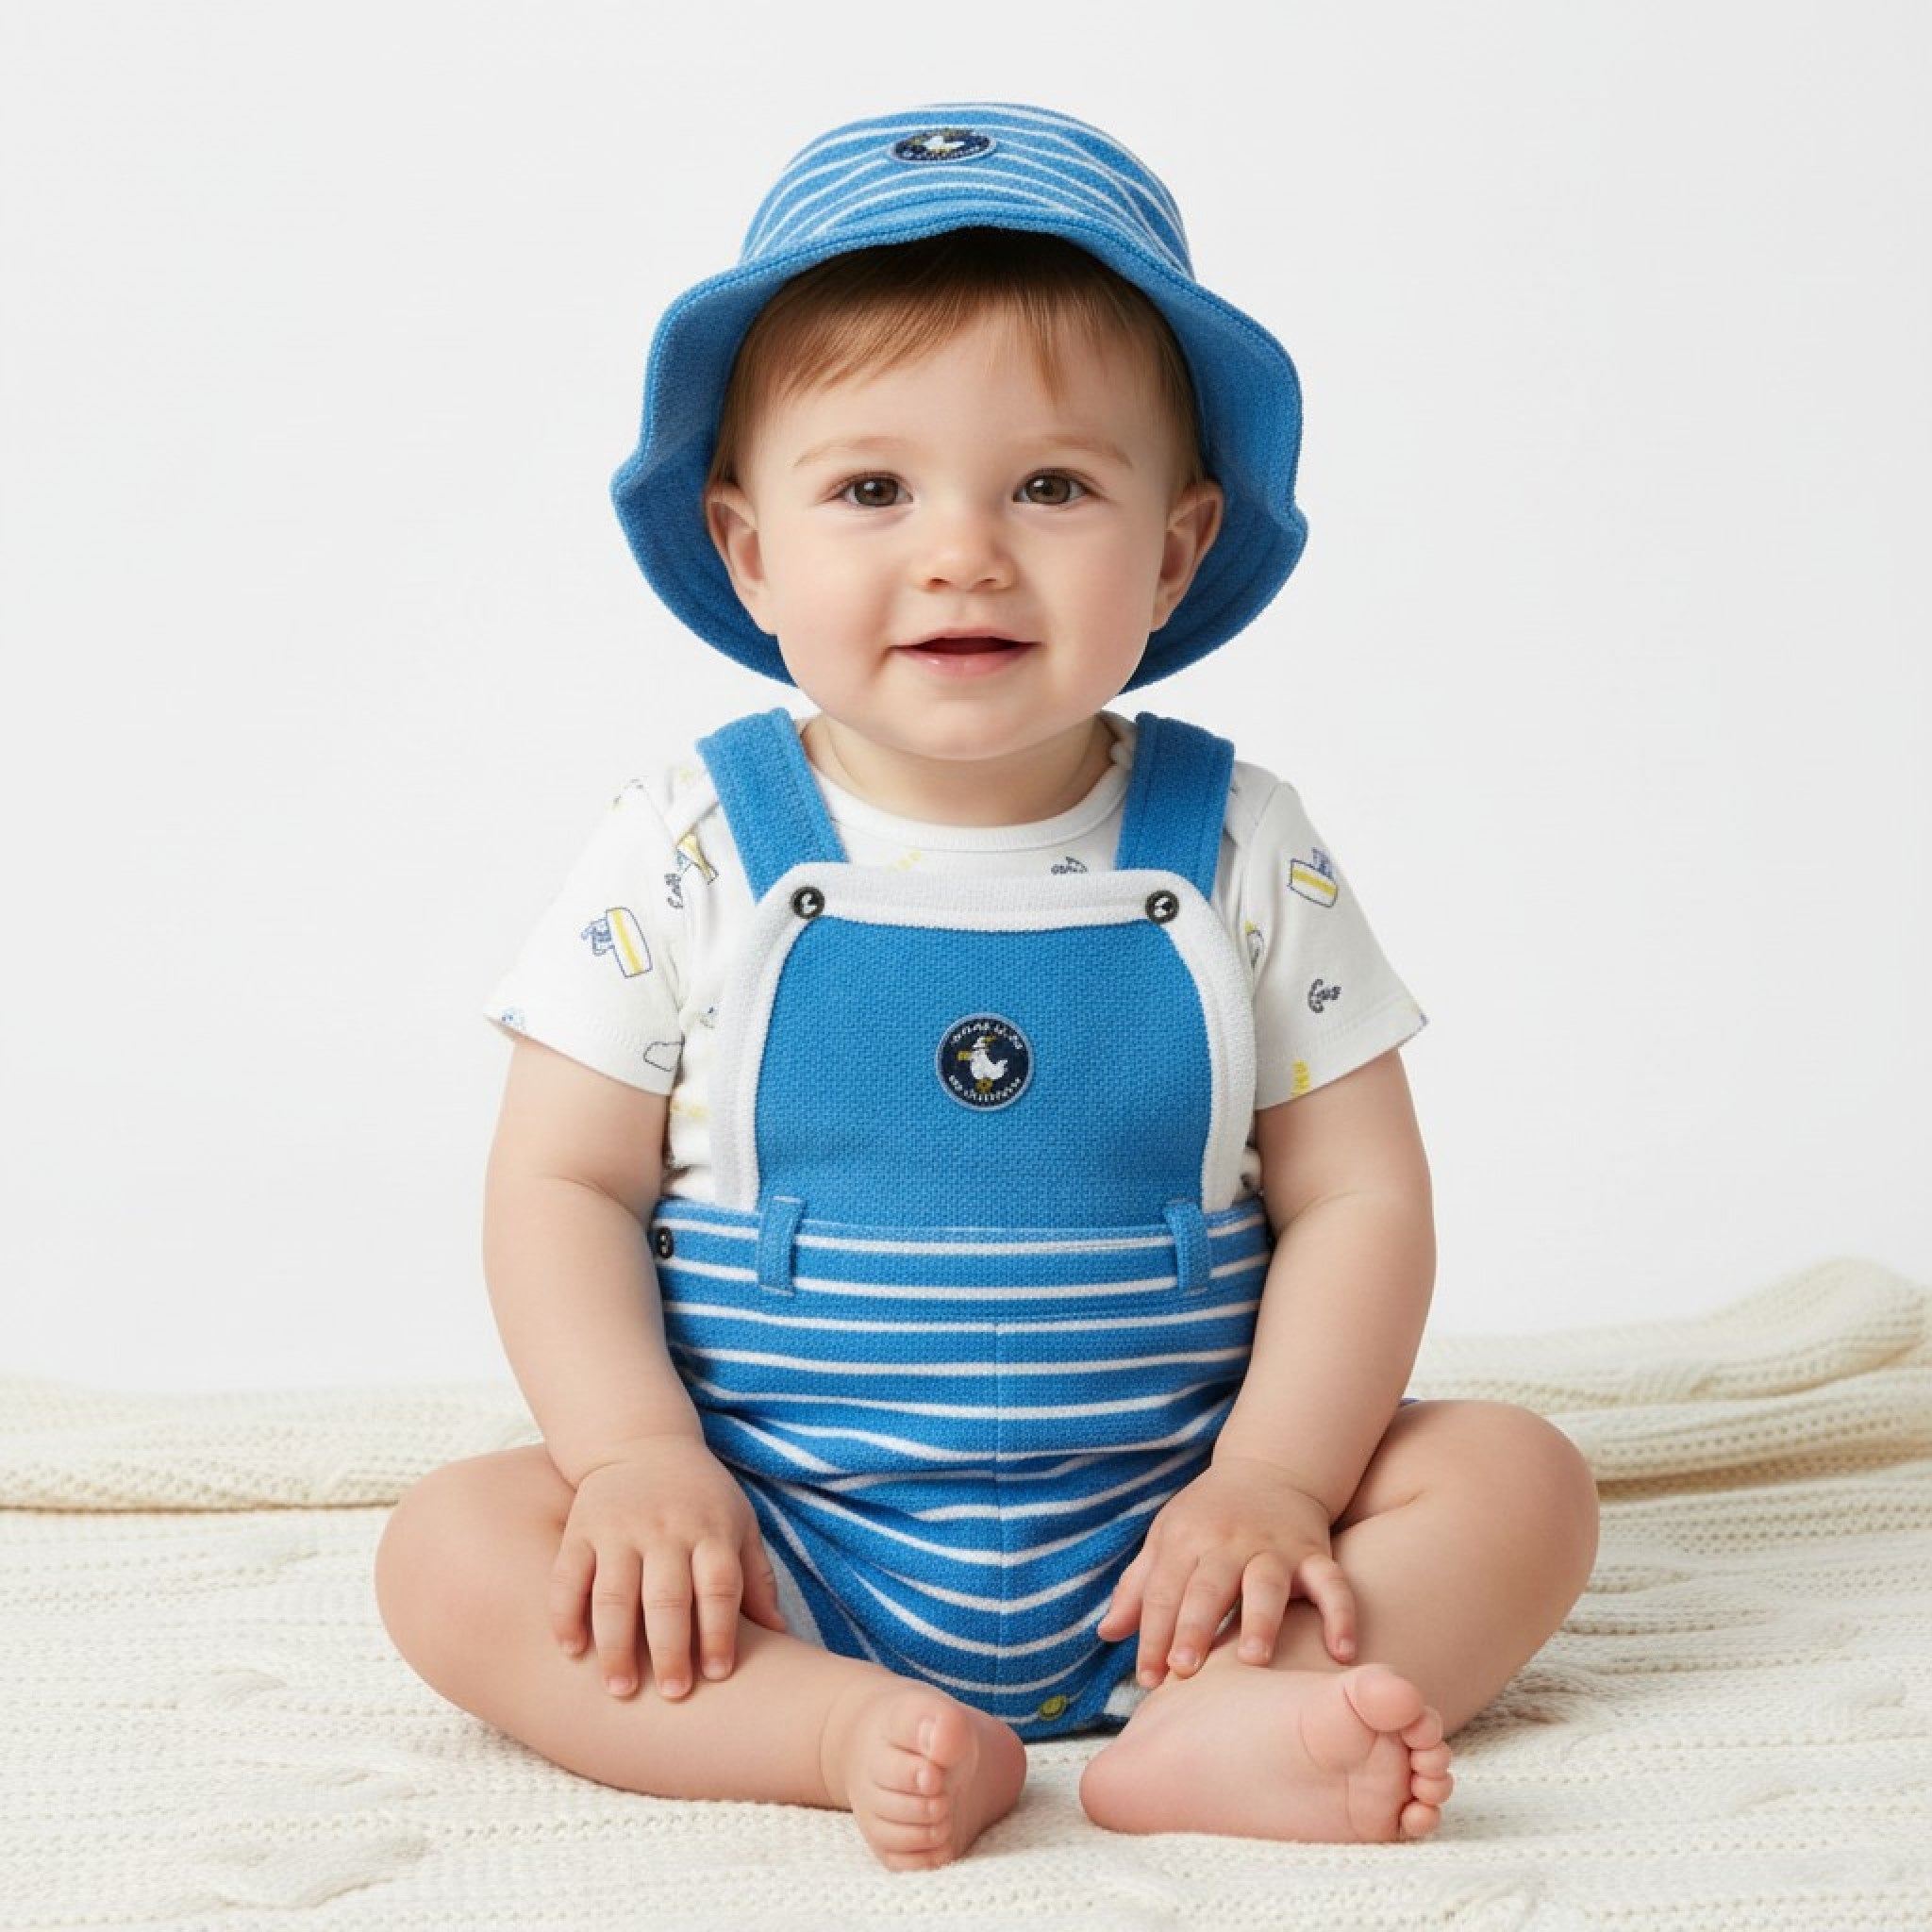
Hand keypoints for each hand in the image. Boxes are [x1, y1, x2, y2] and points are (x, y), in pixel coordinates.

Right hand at [548, 1435, 784, 1699]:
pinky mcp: (581, 1528)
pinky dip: (565, 1613)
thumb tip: (781, 1636)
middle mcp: (666, 1530)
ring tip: (619, 1689)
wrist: (643, 1442)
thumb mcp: (739, 1524)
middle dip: (669, 1650)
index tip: (718, 1675)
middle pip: (668, 1596)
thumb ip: (756, 1578)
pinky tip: (571, 1650)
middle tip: (672, 1694)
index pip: (719, 1586)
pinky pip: (568, 1575)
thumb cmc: (701, 1497)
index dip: (719, 1631)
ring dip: (616, 1645)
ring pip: (615, 1593)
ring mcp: (620, 1528)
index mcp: (711, 1531)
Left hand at [1097, 1455, 1355, 1686]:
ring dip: (1261, 1620)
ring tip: (1256, 1660)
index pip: (1164, 1590)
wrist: (1269, 1469)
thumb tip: (1107, 1633)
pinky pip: (1332, 1583)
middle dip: (1194, 1626)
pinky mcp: (1314, 1553)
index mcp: (1186, 1540)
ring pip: (1267, 1584)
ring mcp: (1274, 1548)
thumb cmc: (1207, 1516)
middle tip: (1184, 1670)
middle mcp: (1229, 1543)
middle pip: (1208, 1587)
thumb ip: (1139, 1587)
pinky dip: (1340, 1615)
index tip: (1147, 1678)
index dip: (1153, 1634)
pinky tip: (1341, 1652)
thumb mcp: (1167, 1539)